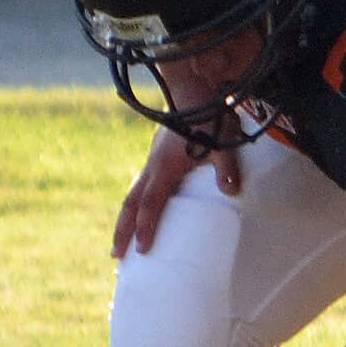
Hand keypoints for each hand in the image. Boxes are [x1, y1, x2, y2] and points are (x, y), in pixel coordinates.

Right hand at [112, 130, 241, 259]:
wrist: (193, 90)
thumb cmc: (208, 117)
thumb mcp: (222, 143)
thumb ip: (226, 167)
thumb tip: (230, 191)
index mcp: (164, 167)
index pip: (151, 204)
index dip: (146, 227)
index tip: (142, 250)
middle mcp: (153, 167)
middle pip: (131, 204)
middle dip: (122, 231)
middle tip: (115, 256)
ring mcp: (153, 162)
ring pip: (132, 195)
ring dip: (125, 219)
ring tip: (121, 242)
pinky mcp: (157, 158)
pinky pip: (141, 187)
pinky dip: (136, 205)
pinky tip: (140, 214)